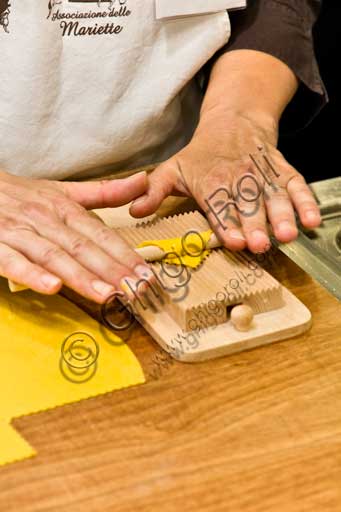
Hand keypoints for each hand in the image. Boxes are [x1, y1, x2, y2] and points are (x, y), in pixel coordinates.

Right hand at [0, 170, 153, 302]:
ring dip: (81, 277)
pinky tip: (52, 288)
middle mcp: (45, 219)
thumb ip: (103, 192)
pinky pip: (14, 261)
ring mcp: (19, 232)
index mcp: (64, 207)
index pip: (101, 234)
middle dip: (112, 270)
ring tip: (106, 295)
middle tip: (136, 291)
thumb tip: (143, 181)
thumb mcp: (62, 190)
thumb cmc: (21, 195)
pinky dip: (32, 274)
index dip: (125, 255)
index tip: (147, 275)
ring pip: (54, 256)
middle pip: (83, 247)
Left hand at [130, 108, 320, 252]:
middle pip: (247, 205)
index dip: (225, 224)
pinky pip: (296, 185)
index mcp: (210, 182)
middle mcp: (238, 179)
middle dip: (254, 225)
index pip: (218, 206)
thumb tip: (132, 212)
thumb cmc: (200, 155)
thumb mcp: (172, 168)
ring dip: (282, 215)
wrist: (234, 123)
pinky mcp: (281, 171)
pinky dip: (305, 201)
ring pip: (273, 196)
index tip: (232, 242)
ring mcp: (262, 175)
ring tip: (288, 235)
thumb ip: (154, 191)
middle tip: (260, 244)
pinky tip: (312, 220)